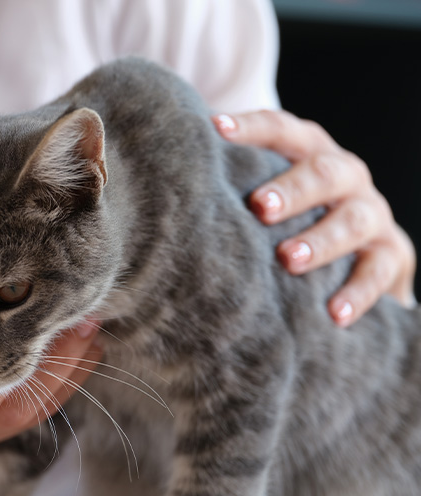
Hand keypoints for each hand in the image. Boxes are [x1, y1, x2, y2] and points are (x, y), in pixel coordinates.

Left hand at [213, 110, 415, 325]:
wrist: (361, 252)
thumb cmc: (289, 218)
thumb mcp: (265, 196)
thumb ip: (228, 185)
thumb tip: (158, 182)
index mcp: (309, 152)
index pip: (281, 130)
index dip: (251, 128)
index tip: (214, 129)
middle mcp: (346, 175)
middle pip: (324, 172)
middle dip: (293, 189)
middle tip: (260, 207)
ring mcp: (372, 213)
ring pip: (353, 220)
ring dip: (321, 240)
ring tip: (288, 260)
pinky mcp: (392, 254)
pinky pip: (379, 271)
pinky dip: (358, 293)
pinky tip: (334, 313)